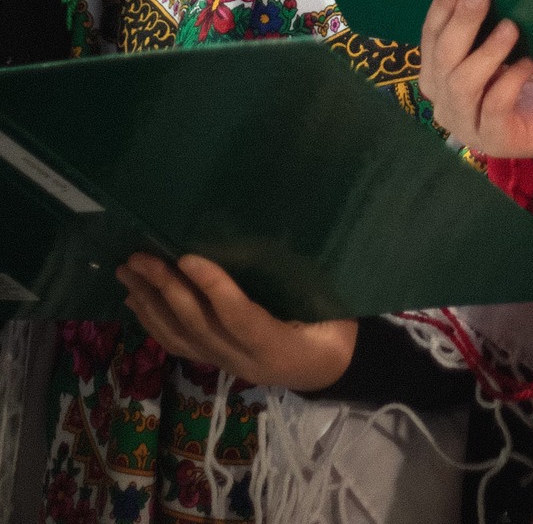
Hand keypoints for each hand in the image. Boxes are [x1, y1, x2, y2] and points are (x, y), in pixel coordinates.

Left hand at [116, 253, 356, 388]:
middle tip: (140, 257)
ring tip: (127, 273)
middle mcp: (244, 360)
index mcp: (279, 344)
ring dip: (149, 304)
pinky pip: (178, 345)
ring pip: (179, 337)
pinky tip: (136, 301)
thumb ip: (306, 282)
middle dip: (165, 289)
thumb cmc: (333, 325)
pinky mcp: (214, 361)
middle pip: (198, 325)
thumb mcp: (332, 306)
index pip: (240, 316)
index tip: (188, 256)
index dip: (213, 288)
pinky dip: (153, 321)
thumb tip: (286, 235)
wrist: (327, 369)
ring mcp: (225, 363)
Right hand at [419, 0, 532, 170]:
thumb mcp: (502, 47)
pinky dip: (509, 82)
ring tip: (510, 27)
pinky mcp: (496, 139)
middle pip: (443, 60)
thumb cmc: (527, 78)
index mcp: (439, 77)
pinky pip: (494, 108)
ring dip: (486, 52)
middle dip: (460, 22)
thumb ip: (486, 24)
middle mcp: (445, 103)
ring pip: (462, 85)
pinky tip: (527, 63)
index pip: (430, 39)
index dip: (441, 8)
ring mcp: (468, 125)